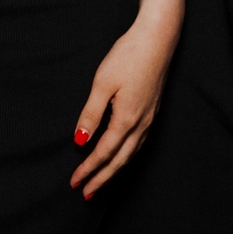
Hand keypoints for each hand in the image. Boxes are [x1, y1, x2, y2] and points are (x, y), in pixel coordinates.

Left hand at [68, 13, 179, 198]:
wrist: (158, 39)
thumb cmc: (128, 57)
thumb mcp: (102, 83)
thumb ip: (91, 114)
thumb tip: (80, 140)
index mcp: (126, 119)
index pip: (104, 153)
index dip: (88, 169)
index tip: (74, 182)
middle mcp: (141, 124)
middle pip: (120, 161)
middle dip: (102, 179)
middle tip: (86, 193)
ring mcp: (150, 119)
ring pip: (131, 155)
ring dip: (115, 171)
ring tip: (100, 182)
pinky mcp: (152, 112)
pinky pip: (139, 144)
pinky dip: (127, 157)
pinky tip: (121, 157)